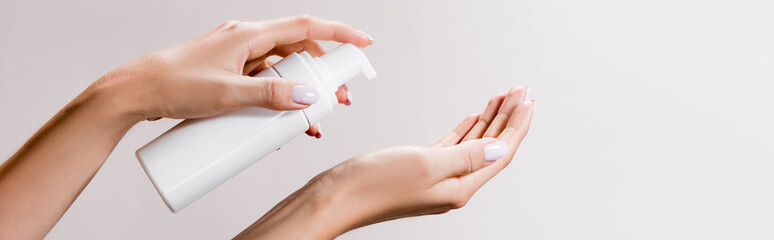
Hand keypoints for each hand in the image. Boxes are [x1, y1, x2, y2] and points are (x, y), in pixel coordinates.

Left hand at [93, 15, 372, 136]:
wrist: (134, 92)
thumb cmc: (173, 85)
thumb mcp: (228, 94)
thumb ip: (270, 95)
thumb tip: (307, 97)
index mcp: (248, 35)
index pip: (305, 27)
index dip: (339, 34)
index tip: (364, 44)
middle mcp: (244, 40)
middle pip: (298, 49)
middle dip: (323, 73)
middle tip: (338, 99)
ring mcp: (235, 56)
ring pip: (281, 67)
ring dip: (301, 89)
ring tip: (313, 119)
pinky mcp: (227, 73)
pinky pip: (263, 80)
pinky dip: (278, 96)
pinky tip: (281, 123)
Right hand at [236, 86, 533, 238]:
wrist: (337, 197)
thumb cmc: (374, 186)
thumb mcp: (427, 164)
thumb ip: (467, 155)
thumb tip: (502, 148)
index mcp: (459, 188)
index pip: (500, 152)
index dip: (517, 125)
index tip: (527, 100)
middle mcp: (452, 185)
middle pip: (491, 147)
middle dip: (508, 118)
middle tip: (519, 92)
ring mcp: (437, 178)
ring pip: (473, 144)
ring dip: (489, 120)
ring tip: (501, 98)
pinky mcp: (421, 171)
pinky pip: (453, 147)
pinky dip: (465, 130)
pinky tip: (471, 118)